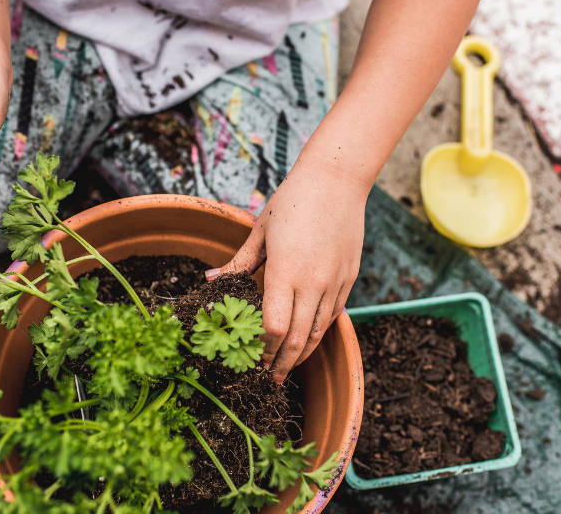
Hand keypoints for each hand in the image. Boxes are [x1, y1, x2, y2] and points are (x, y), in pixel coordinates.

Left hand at [207, 154, 366, 382]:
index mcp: (285, 271)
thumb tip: (211, 282)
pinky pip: (334, 314)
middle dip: (281, 364)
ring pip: (318, 331)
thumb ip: (238, 262)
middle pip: (297, 339)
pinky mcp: (349, 277)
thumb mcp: (260, 230)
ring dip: (302, 354)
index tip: (252, 361)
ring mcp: (335, 282)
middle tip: (270, 379)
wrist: (337, 180)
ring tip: (288, 367)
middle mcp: (313, 282)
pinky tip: (308, 339)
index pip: (273, 328)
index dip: (262, 350)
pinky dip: (320, 332)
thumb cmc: (292, 200)